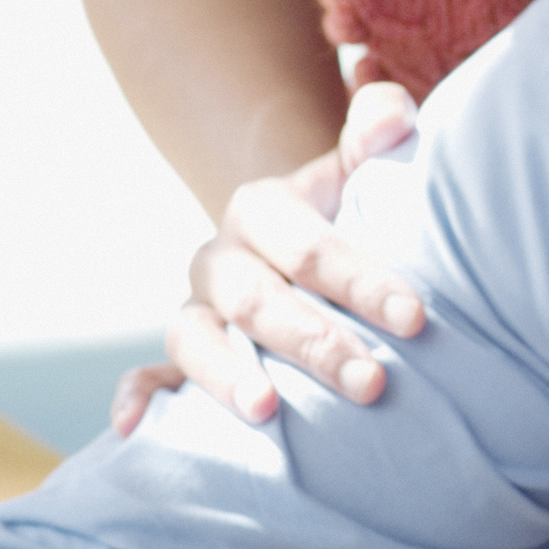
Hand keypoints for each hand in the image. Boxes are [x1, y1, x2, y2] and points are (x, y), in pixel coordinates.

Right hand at [116, 80, 430, 437]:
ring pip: (195, 339)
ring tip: (266, 412)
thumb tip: (391, 119)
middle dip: (316, 343)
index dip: (361, 281)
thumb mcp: (361, 170)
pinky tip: (134, 429)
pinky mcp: (180, 356)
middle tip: (372, 384)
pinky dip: (135, 397)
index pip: (309, 246)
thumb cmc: (348, 214)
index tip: (414, 319)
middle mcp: (221, 258)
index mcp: (262, 209)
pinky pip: (147, 375)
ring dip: (226, 376)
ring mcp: (197, 309)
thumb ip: (380, 129)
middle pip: (259, 301)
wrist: (298, 246)